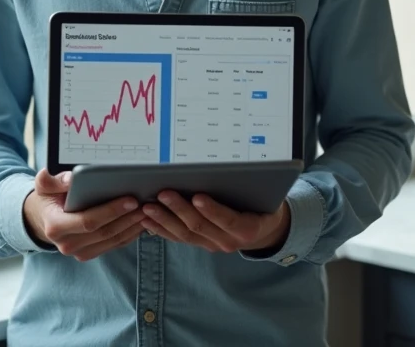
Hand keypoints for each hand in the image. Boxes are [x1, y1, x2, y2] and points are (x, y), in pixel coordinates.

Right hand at [22, 169, 146, 260]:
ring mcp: (79, 252)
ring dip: (133, 226)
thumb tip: (69, 179)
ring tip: (149, 210)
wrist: (43, 218)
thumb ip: (51, 180)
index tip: (131, 199)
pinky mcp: (90, 253)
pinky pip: (114, 245)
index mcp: (56, 226)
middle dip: (128, 218)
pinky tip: (142, 221)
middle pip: (105, 232)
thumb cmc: (48, 198)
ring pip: (113, 240)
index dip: (111, 211)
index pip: (88, 221)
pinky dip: (130, 234)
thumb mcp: (44, 186)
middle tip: (147, 203)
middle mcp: (67, 244)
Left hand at [141, 191, 290, 254]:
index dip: (212, 210)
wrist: (266, 230)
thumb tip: (233, 168)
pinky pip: (179, 238)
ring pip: (185, 234)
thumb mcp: (265, 197)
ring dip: (165, 220)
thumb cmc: (264, 205)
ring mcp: (213, 245)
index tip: (197, 197)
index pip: (228, 220)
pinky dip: (162, 229)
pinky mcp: (202, 244)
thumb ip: (249, 188)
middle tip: (163, 194)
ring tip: (148, 207)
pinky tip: (148, 220)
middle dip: (180, 210)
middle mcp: (229, 241)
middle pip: (201, 226)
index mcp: (247, 229)